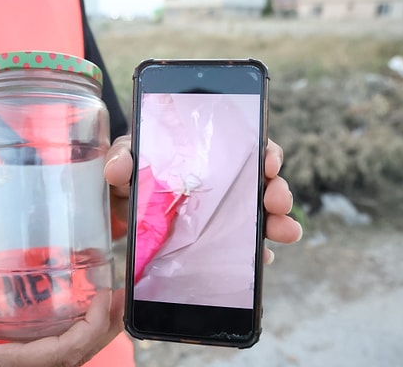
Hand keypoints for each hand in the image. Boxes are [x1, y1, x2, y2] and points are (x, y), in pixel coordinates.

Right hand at [0, 229, 124, 366]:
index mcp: (7, 365)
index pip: (67, 351)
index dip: (94, 325)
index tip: (105, 295)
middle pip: (78, 358)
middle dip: (104, 327)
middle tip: (117, 294)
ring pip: (69, 363)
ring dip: (91, 335)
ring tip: (104, 303)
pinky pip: (54, 364)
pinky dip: (72, 343)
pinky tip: (72, 321)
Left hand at [103, 136, 302, 260]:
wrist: (120, 212)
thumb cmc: (128, 177)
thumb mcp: (125, 162)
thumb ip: (122, 157)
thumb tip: (118, 169)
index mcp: (207, 155)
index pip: (247, 145)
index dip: (265, 151)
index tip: (269, 162)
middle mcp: (223, 181)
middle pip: (262, 179)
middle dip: (277, 190)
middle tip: (276, 200)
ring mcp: (223, 210)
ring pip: (261, 212)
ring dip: (277, 220)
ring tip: (284, 231)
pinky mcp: (217, 237)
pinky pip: (245, 243)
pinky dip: (257, 250)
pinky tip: (262, 257)